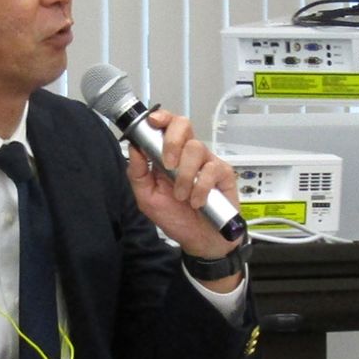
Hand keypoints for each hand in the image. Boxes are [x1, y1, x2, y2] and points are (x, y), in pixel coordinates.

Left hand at [125, 107, 239, 259]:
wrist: (199, 241)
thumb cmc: (175, 217)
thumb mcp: (147, 198)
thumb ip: (138, 173)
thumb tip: (134, 147)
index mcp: (169, 154)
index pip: (167, 125)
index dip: (161, 118)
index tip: (153, 122)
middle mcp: (188, 153)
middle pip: (184, 125)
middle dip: (172, 141)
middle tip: (167, 164)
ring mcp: (207, 162)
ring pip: (196, 148)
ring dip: (184, 175)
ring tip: (181, 196)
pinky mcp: (224, 173)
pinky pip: (211, 169)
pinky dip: (200, 187)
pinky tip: (197, 201)